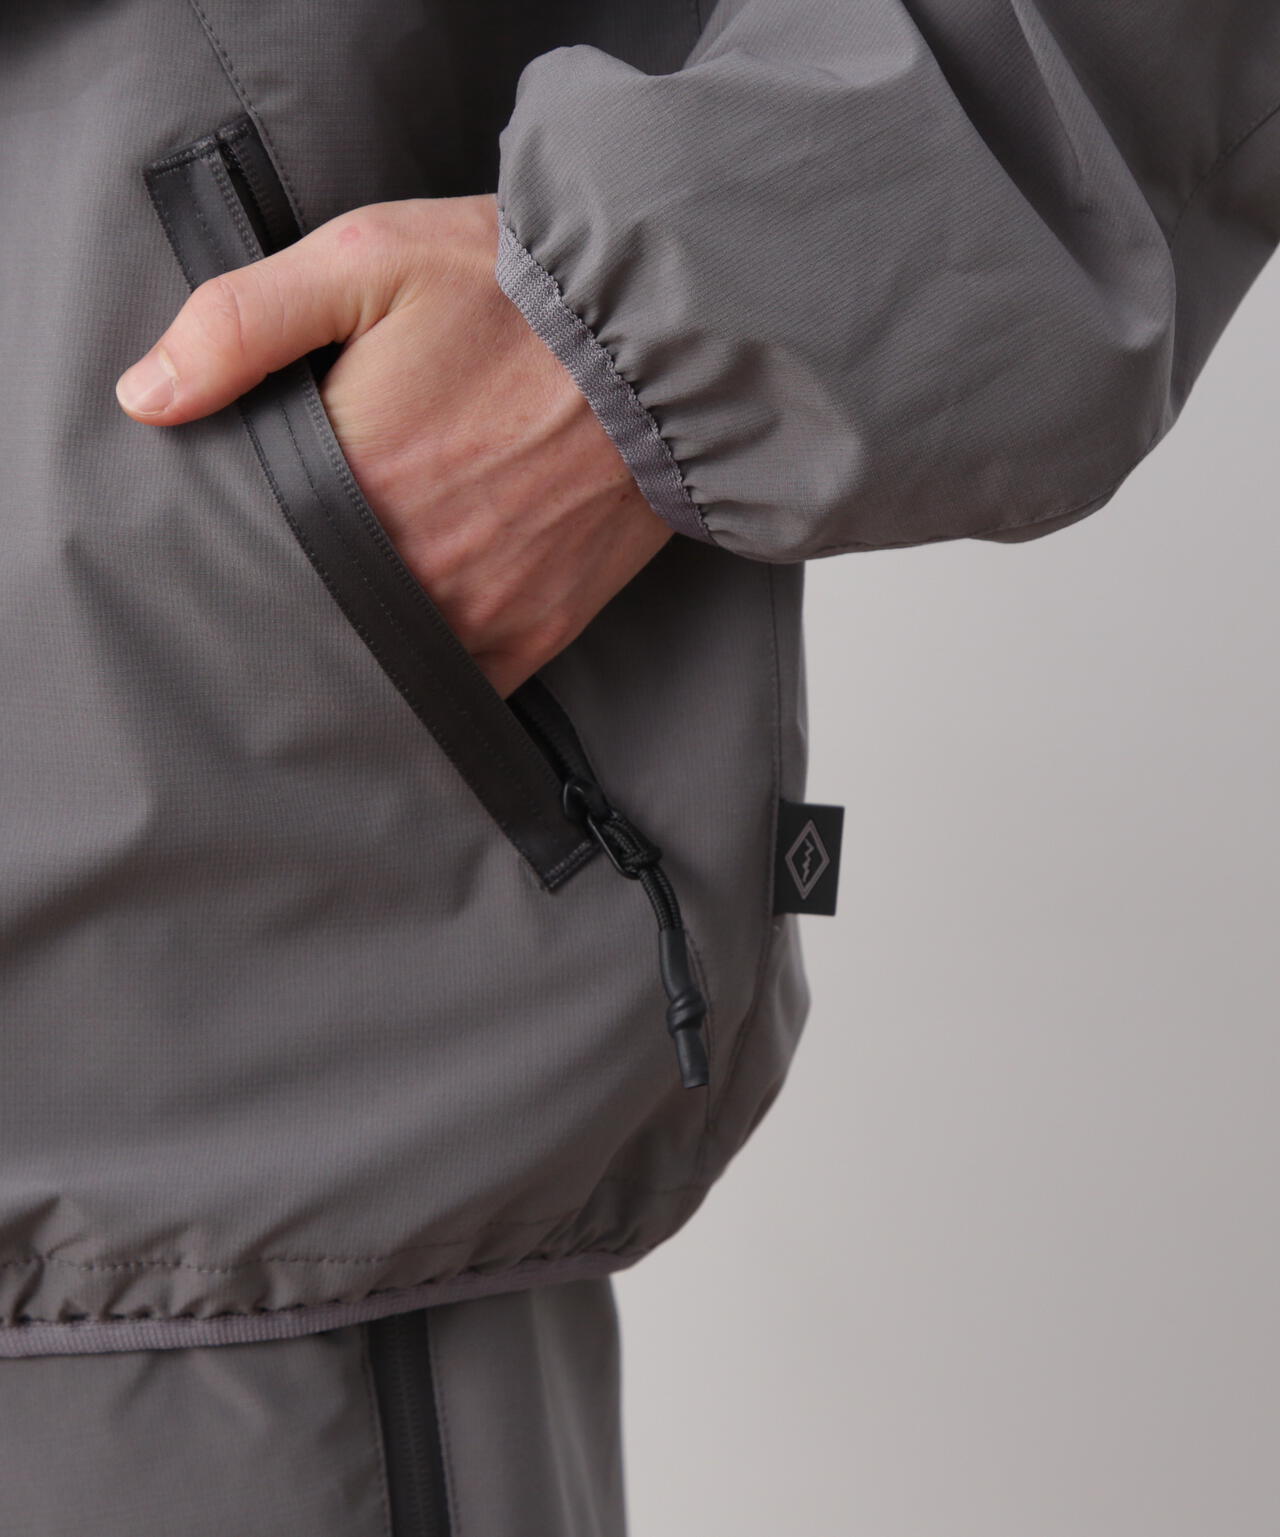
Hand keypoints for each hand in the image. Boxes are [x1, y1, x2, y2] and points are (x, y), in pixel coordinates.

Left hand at [114, 193, 672, 696]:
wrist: (664, 347)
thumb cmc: (516, 297)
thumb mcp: (368, 262)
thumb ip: (243, 322)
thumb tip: (145, 396)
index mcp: (352, 483)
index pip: (249, 555)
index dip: (224, 553)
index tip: (216, 541)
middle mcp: (412, 570)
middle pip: (309, 621)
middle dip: (282, 607)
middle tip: (271, 582)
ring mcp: (476, 615)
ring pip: (376, 665)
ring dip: (350, 647)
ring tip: (338, 612)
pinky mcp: (532, 637)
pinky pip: (455, 690)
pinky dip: (424, 677)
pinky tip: (407, 644)